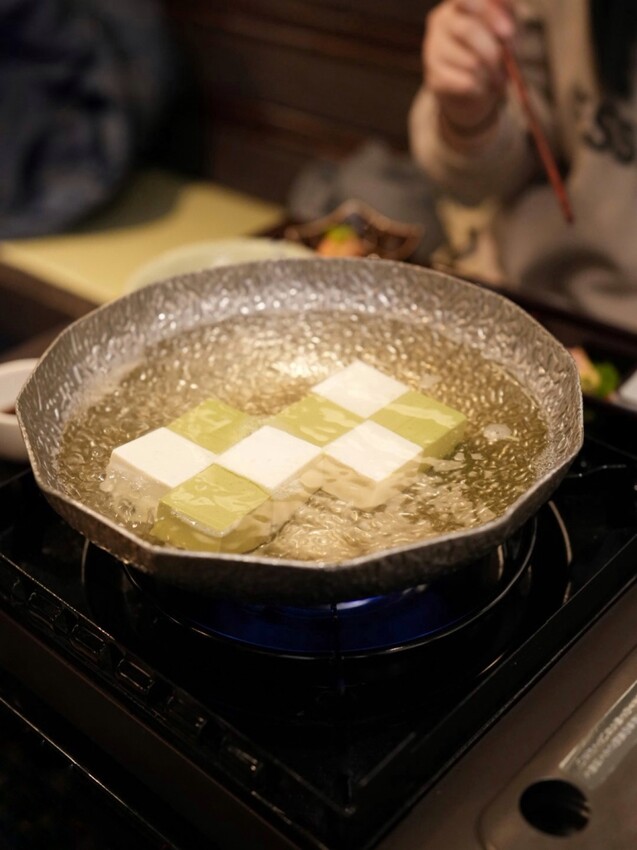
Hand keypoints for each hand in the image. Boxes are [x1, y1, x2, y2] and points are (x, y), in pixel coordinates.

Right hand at [423, 0, 514, 133]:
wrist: (470, 88)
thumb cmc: (490, 48)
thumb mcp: (504, 26)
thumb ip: (508, 14)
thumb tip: (508, 24)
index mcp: (457, 4)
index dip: (489, 14)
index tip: (509, 32)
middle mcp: (439, 23)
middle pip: (467, 31)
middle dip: (493, 50)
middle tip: (506, 62)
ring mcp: (432, 51)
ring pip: (469, 61)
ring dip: (490, 73)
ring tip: (497, 78)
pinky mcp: (434, 78)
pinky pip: (465, 83)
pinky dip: (481, 88)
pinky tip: (482, 88)